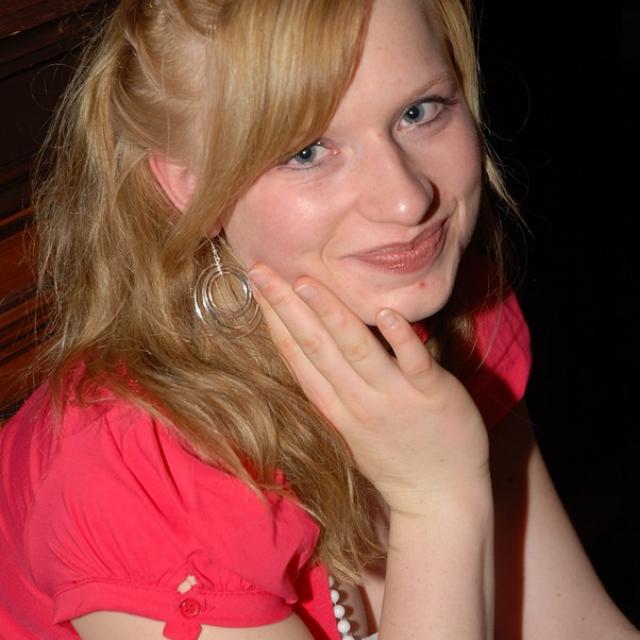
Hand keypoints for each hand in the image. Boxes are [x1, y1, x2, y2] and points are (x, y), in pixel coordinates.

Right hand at [249, 264, 489, 515]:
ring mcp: (395, 397)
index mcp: (336, 406)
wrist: (440, 497)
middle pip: (316, 347)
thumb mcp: (351, 427)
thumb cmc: (395, 456)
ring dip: (331, 316)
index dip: (274, 322)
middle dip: (287, 308)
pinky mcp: (432, 395)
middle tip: (261, 271)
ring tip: (305, 283)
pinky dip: (399, 339)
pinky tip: (385, 313)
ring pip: (357, 351)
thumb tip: (315, 347)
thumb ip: (335, 387)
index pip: (298, 357)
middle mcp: (358, 400)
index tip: (255, 289)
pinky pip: (414, 363)